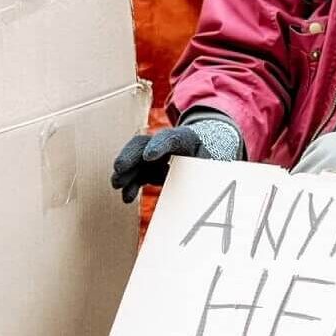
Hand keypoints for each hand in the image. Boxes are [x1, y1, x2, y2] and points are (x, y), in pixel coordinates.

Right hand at [111, 119, 242, 203]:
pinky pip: (138, 173)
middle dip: (130, 156)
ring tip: (117, 185)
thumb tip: (211, 198)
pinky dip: (131, 184)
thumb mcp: (218, 166)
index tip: (149, 156)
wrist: (211, 148)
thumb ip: (211, 176)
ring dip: (126, 172)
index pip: (172, 137)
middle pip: (145, 143)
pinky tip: (128, 197)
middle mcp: (168, 143)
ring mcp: (157, 153)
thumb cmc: (216, 158)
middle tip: (119, 169)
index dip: (159, 145)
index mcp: (189, 138)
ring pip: (136, 158)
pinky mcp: (152, 166)